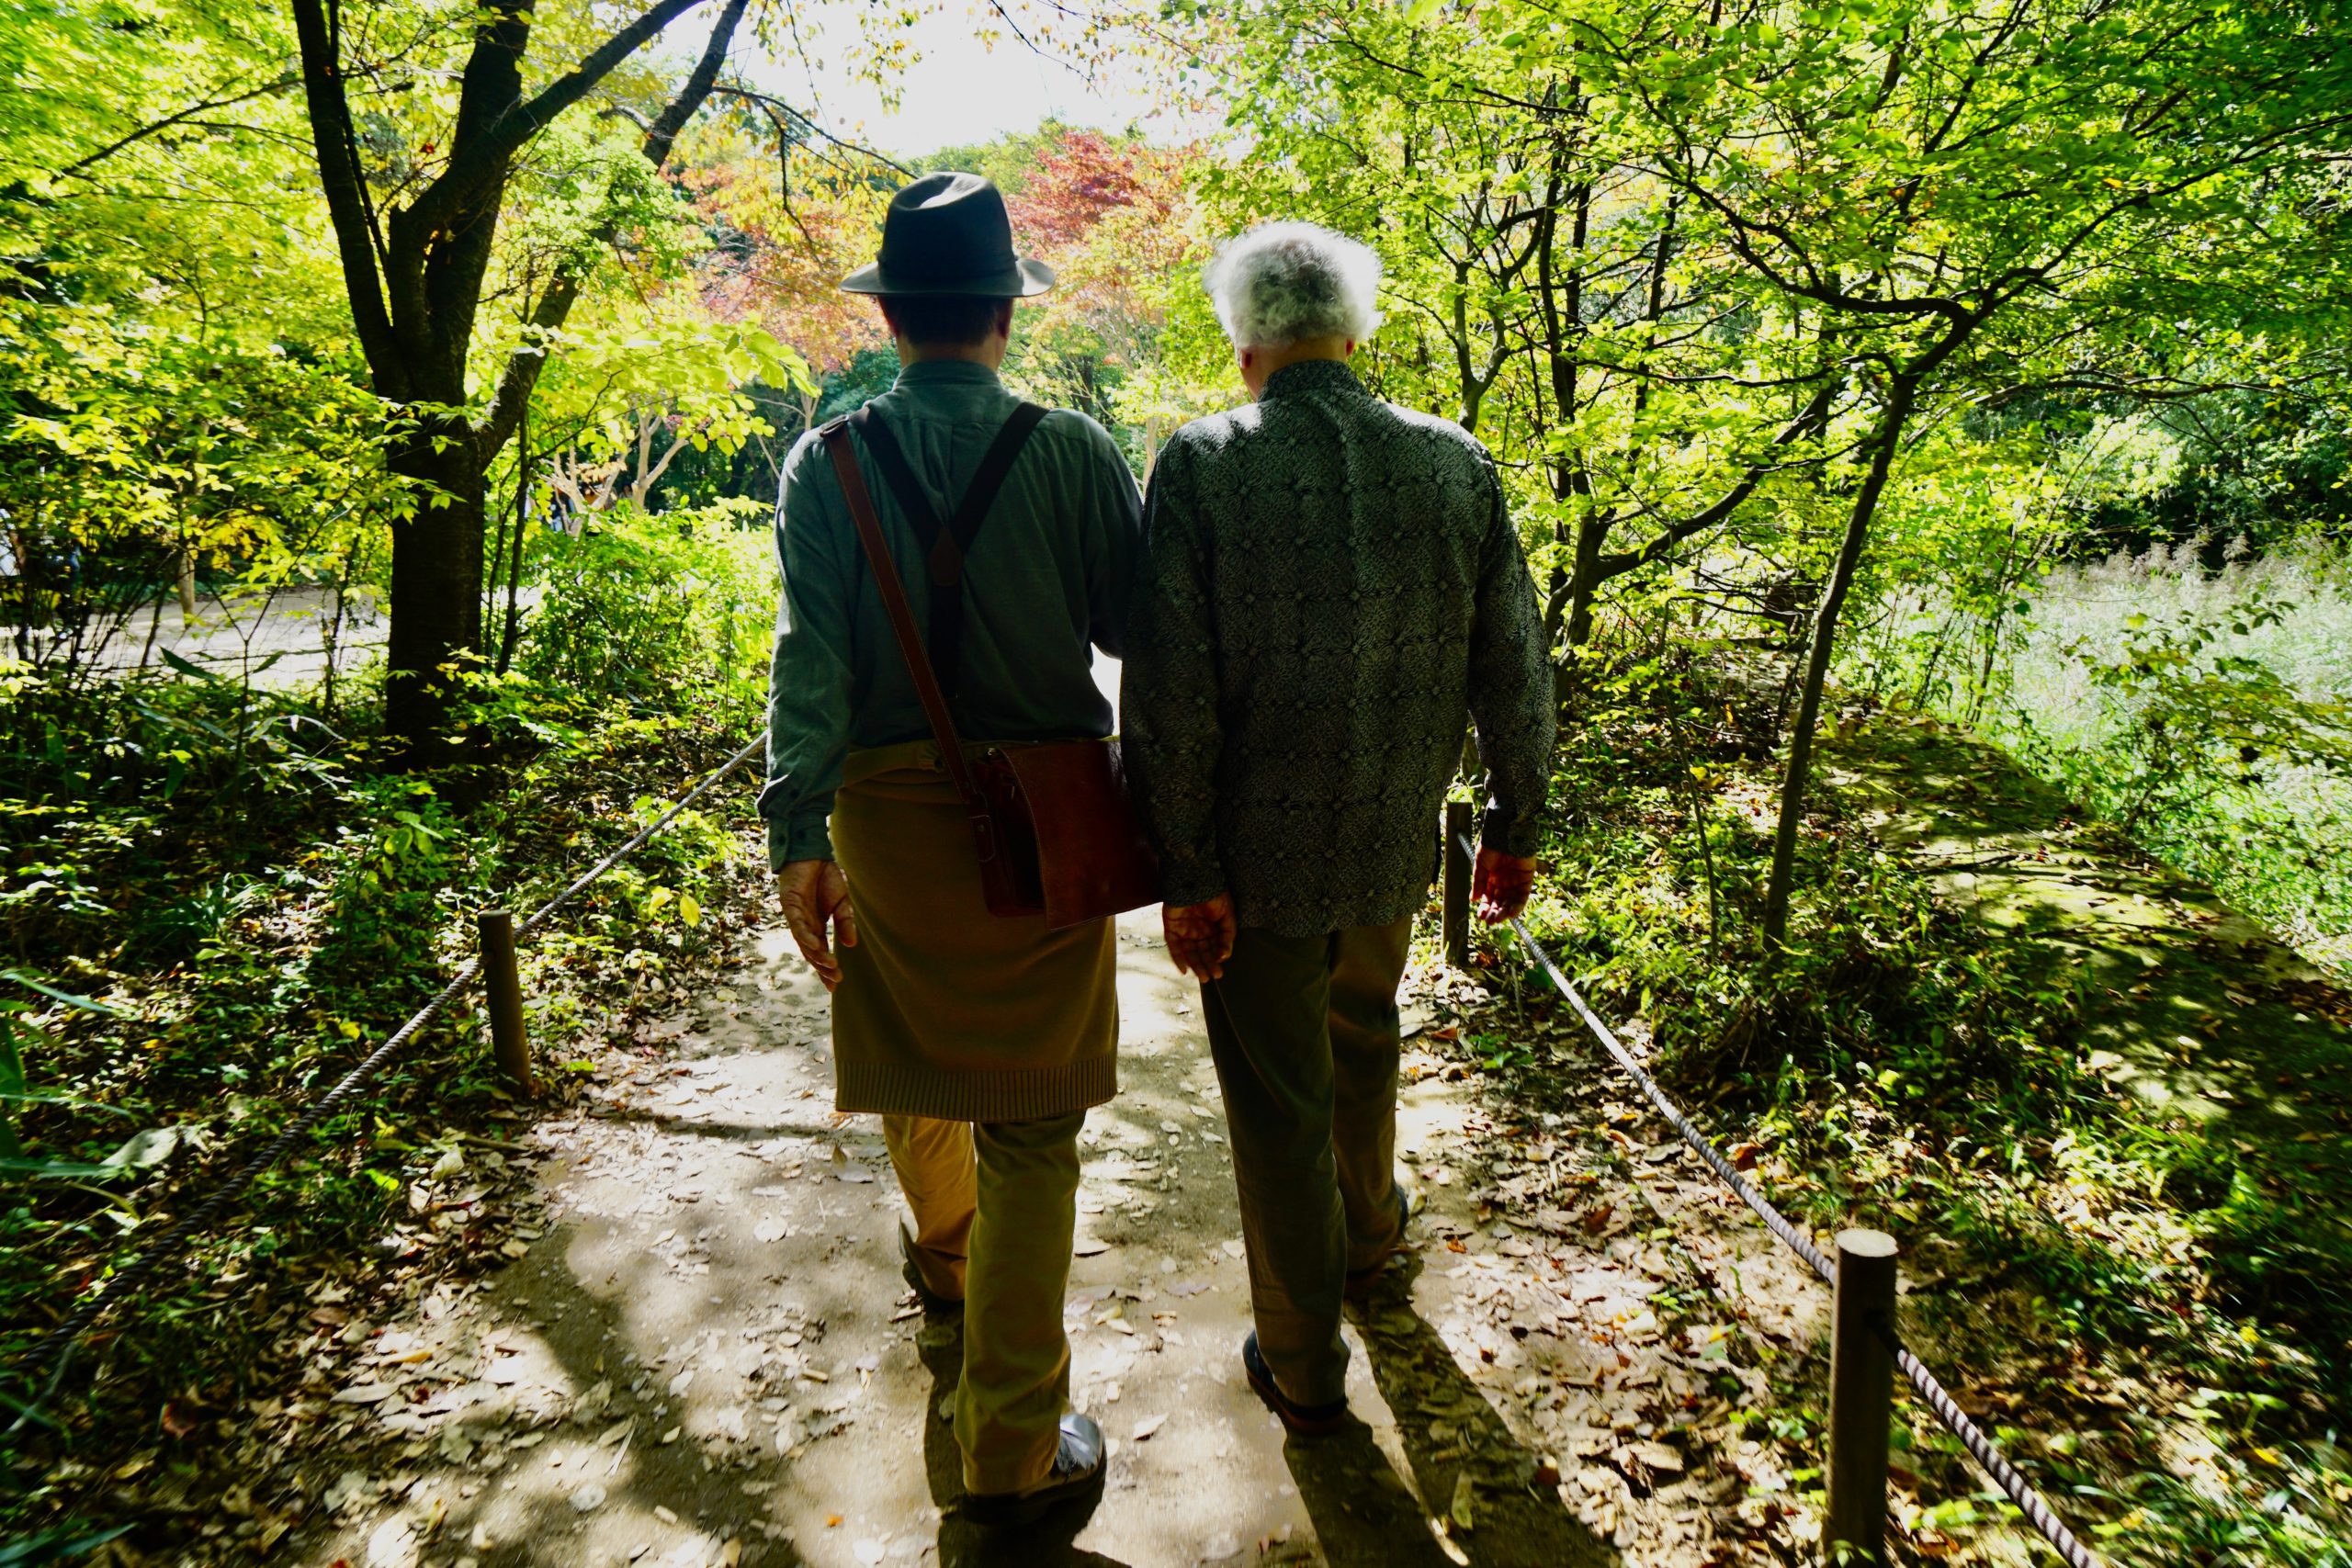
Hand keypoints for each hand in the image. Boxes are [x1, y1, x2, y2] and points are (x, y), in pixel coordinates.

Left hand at [776, 860, 856, 990]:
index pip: (820, 952)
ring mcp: (796, 916)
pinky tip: (815, 945)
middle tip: (835, 980)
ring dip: (816, 954)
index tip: (835, 985)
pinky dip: (805, 935)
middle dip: (822, 967)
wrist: (814, 854)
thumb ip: (845, 923)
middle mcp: (805, 925)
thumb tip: (850, 945)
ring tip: (829, 965)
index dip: (826, 969)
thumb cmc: (826, 878)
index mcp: (817, 926)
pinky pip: (797, 924)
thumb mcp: (842, 903)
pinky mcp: (790, 905)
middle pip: (811, 952)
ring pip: (804, 941)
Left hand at [1163, 894, 1235, 981]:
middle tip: (1215, 976)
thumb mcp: (1227, 914)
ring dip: (1196, 965)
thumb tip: (1225, 955)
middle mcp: (1198, 930)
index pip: (1215, 946)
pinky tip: (1184, 970)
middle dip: (1209, 964)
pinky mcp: (1171, 928)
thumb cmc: (1213, 893)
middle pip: (1203, 952)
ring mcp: (1184, 929)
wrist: (1194, 878)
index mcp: (1212, 927)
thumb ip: (1227, 934)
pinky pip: (1174, 946)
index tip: (1222, 964)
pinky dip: (1178, 958)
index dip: (1218, 956)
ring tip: (1204, 977)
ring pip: (1190, 952)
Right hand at [1473, 849, 1535, 923]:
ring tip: (1498, 919)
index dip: (1485, 907)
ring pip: (1510, 901)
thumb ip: (1478, 883)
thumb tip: (1473, 900)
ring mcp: (1515, 882)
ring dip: (1505, 912)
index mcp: (1491, 879)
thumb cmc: (1491, 846)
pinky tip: (1510, 913)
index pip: (1489, 898)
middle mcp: (1503, 882)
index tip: (1481, 916)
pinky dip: (1517, 906)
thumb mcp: (1480, 865)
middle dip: (1495, 912)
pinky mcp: (1527, 880)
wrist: (1505, 834)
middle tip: (1490, 921)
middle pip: (1500, 902)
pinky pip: (1522, 896)